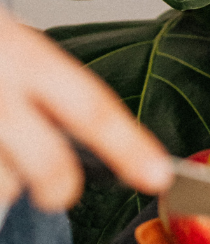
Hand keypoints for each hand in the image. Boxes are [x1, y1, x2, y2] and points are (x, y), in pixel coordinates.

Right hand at [0, 12, 169, 211]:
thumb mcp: (18, 51)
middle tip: (58, 193)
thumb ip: (49, 94)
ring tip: (0, 147)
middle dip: (58, 189)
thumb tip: (94, 155)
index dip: (128, 145)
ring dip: (1, 182)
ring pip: (2, 185)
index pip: (91, 107)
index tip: (159, 177)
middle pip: (45, 164)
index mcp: (26, 57)